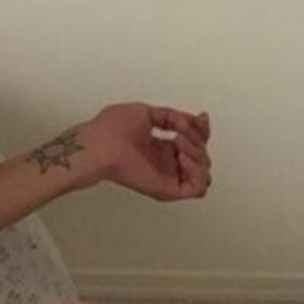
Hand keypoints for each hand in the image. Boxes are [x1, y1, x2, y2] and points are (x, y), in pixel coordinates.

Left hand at [78, 102, 211, 202]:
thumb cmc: (111, 129)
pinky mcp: (167, 189)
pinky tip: (181, 157)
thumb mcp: (147, 113)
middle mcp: (167, 164)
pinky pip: (198, 189)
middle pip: (203, 157)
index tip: (200, 118)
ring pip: (204, 175)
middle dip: (199, 140)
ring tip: (179, 143)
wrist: (99, 144)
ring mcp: (168, 177)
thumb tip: (197, 120)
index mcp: (162, 148)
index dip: (202, 130)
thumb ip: (174, 117)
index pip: (195, 143)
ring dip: (199, 155)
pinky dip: (198, 172)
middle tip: (181, 132)